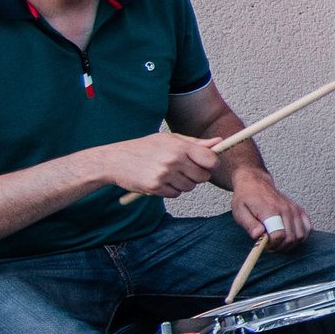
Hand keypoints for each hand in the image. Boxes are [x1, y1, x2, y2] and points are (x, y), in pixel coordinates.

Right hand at [101, 132, 219, 199]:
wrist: (116, 160)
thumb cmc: (145, 147)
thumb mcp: (169, 139)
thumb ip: (195, 143)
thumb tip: (219, 141)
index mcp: (179, 147)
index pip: (211, 159)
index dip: (212, 163)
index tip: (207, 164)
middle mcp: (173, 160)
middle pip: (203, 176)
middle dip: (197, 175)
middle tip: (184, 169)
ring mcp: (164, 175)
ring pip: (190, 187)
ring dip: (183, 183)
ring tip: (169, 173)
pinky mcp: (155, 188)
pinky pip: (175, 194)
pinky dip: (171, 190)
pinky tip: (160, 180)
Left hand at [228, 171, 311, 248]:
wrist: (256, 183)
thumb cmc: (246, 198)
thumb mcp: (239, 211)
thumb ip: (249, 224)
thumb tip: (258, 235)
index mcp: (270, 210)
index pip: (278, 234)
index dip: (271, 244)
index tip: (263, 243)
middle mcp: (285, 209)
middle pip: (291, 237)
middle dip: (279, 247)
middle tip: (269, 246)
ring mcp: (294, 209)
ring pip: (300, 235)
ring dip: (290, 245)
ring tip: (279, 243)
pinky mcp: (299, 210)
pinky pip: (308, 228)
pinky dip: (302, 237)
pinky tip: (291, 239)